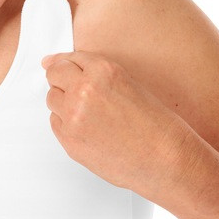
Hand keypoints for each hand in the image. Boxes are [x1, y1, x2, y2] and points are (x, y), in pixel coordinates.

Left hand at [42, 51, 193, 197]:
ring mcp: (73, 116)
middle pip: (54, 74)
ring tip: (91, 114)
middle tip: (77, 91)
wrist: (166, 161)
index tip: (61, 65)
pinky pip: (55, 123)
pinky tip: (89, 129)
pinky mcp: (69, 140)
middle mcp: (84, 90)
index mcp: (103, 70)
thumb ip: (94, 72)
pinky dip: (66, 123)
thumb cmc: (156, 125)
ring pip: (52, 99)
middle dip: (61, 79)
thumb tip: (51, 62)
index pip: (69, 58)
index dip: (67, 64)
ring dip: (64, 102)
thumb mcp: (129, 84)